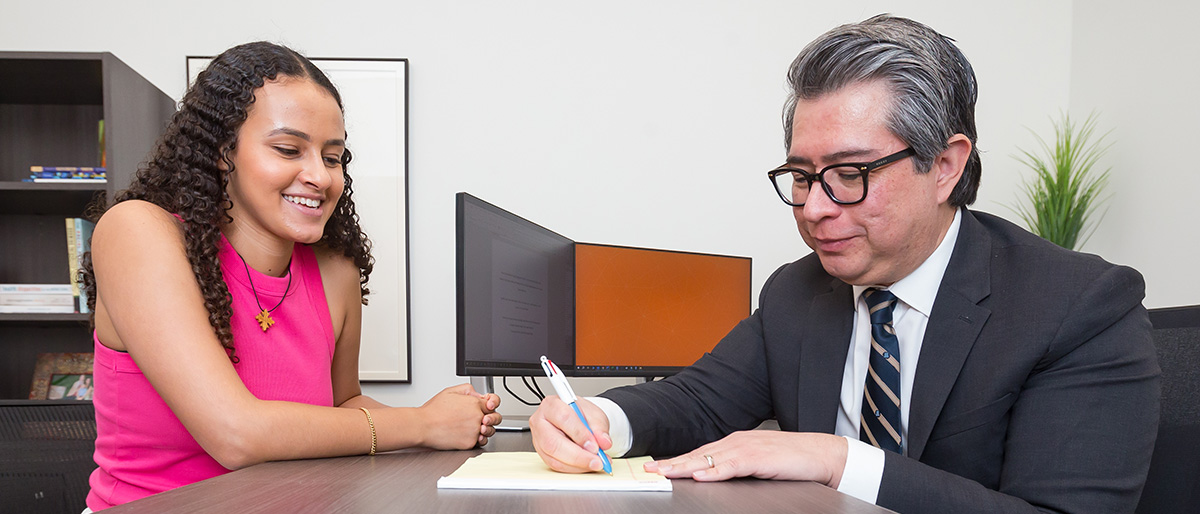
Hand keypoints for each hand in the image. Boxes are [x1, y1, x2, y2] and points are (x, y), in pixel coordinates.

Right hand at [418, 384, 501, 448]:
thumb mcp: (451, 391)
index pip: (493, 403)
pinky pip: (479, 442)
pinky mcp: (469, 443)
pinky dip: (476, 439)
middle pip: (495, 418)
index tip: (488, 407)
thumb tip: (478, 394)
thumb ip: (468, 390)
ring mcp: (474, 431)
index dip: (490, 405)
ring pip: (489, 431)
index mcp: (474, 403)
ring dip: (485, 430)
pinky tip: (468, 435)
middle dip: (492, 418)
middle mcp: (477, 417)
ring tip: (474, 428)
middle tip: (485, 419)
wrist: (423, 426)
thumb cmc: (433, 411)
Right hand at [530, 396, 611, 472]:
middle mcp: (540, 421)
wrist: (577, 419)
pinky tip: (586, 465)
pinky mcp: (542, 453)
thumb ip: (599, 428)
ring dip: (577, 465)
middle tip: (596, 460)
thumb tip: (604, 442)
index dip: (579, 434)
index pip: (563, 418)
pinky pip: (556, 465)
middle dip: (577, 455)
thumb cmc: (581, 414)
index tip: (595, 446)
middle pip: (553, 442)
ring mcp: (538, 439)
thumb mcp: (595, 415)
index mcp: (552, 404)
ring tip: (595, 463)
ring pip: (553, 457)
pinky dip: (574, 468)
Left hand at [644, 431, 847, 486]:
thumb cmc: (792, 459)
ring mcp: (747, 448)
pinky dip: (714, 471)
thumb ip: (735, 467)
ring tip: (666, 473)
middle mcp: (737, 442)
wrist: (820, 454)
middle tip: (650, 469)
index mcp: (736, 443)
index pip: (700, 452)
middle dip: (673, 462)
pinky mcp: (758, 458)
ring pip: (709, 458)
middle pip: (698, 454)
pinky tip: (700, 475)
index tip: (658, 466)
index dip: (677, 460)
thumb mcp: (757, 463)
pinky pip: (731, 466)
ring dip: (685, 466)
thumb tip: (712, 476)